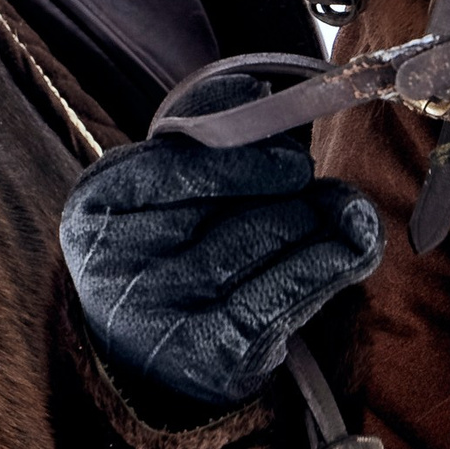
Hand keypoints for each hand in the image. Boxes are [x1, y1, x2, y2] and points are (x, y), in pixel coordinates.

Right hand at [60, 85, 382, 409]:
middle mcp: (119, 268)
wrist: (158, 355)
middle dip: (287, 189)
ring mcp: (166, 318)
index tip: (290, 161)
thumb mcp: (168, 180)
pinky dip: (338, 258)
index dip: (246, 158)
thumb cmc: (172, 247)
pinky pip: (299, 286)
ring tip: (304, 225)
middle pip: (241, 200)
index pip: (179, 164)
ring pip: (277, 233)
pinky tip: (352, 245)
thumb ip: (206, 127)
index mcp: (97, 208)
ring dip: (313, 221)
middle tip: (299, 190)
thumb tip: (256, 92)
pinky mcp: (216, 356)